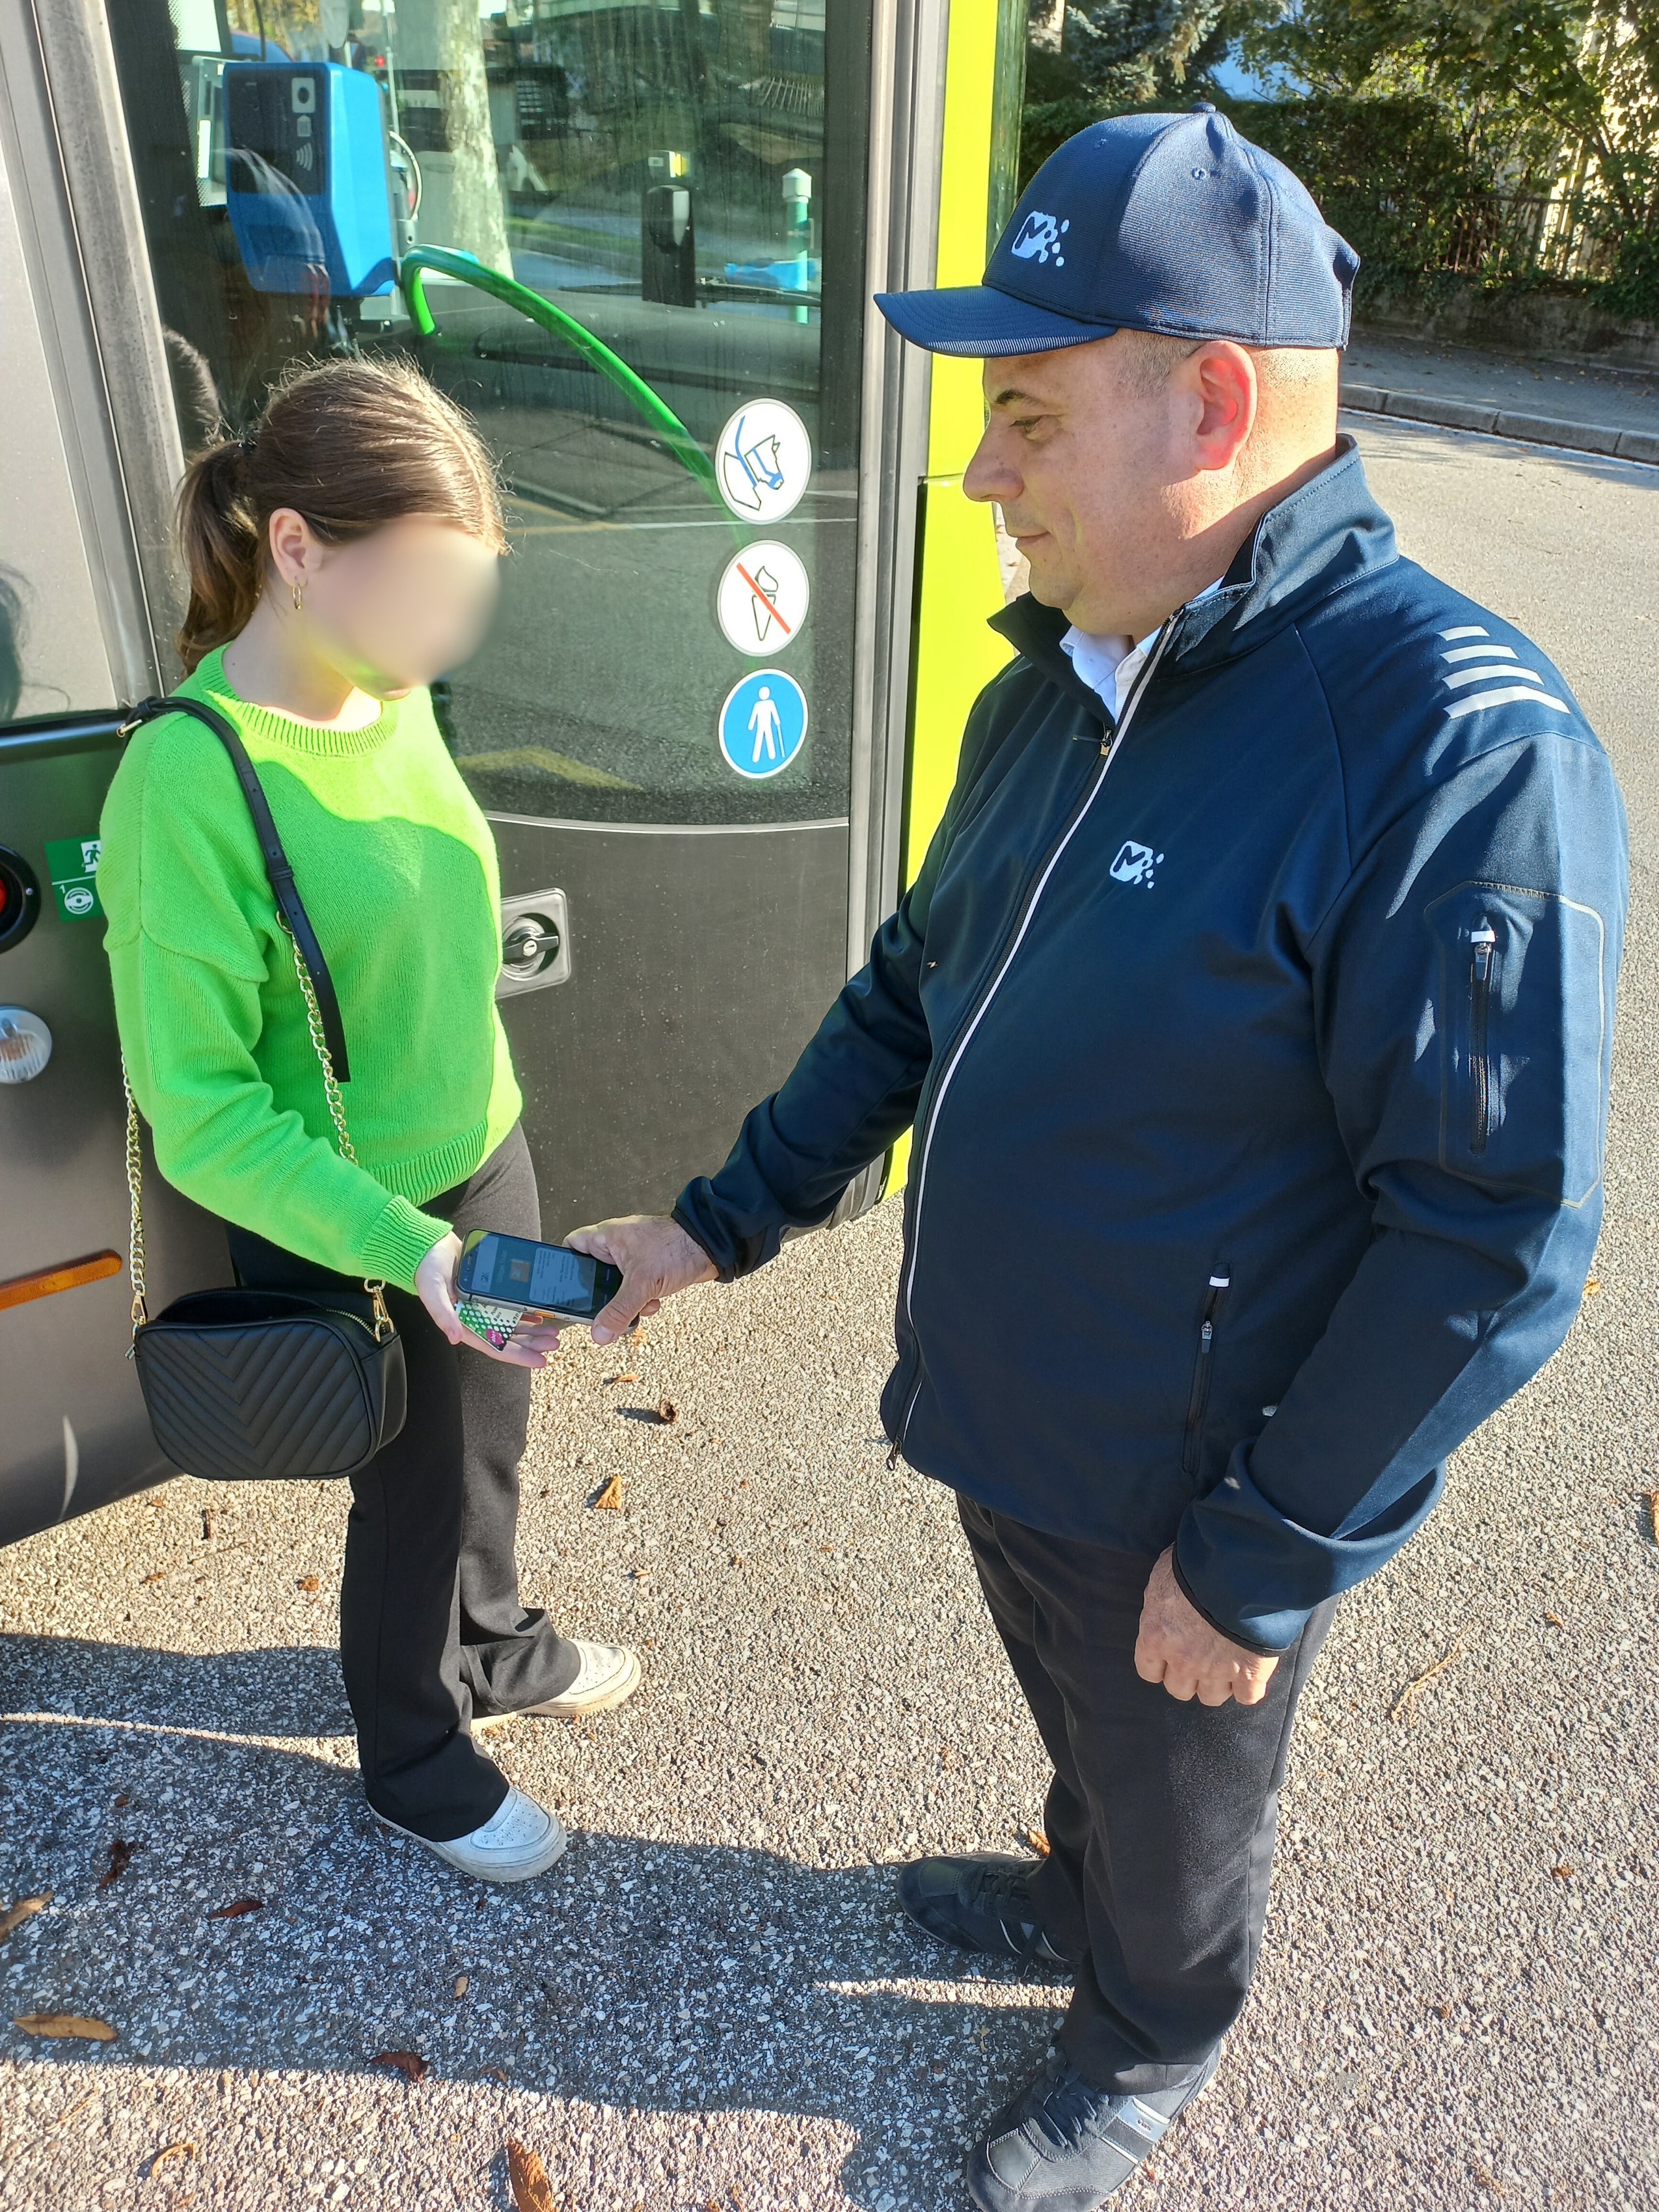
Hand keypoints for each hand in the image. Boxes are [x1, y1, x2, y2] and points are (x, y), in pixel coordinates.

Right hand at [414, 1231, 562, 1369]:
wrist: (430, 1247)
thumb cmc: (427, 1270)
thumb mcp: (432, 1291)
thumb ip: (442, 1313)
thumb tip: (454, 1337)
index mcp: (464, 1324)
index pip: (495, 1346)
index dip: (518, 1355)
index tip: (540, 1361)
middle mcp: (477, 1318)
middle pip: (509, 1337)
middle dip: (532, 1343)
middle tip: (555, 1344)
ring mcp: (485, 1306)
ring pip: (514, 1324)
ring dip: (533, 1330)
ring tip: (553, 1332)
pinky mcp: (490, 1293)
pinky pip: (512, 1306)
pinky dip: (527, 1312)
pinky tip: (541, 1315)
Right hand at [564, 1214, 717, 1343]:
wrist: (713, 1247)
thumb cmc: (676, 1247)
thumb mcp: (641, 1283)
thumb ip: (618, 1310)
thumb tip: (599, 1333)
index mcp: (607, 1236)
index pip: (572, 1245)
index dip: (563, 1266)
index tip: (563, 1288)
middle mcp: (617, 1245)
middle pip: (593, 1274)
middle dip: (602, 1295)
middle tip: (603, 1309)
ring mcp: (634, 1257)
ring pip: (616, 1285)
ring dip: (626, 1301)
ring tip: (638, 1306)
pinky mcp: (650, 1268)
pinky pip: (636, 1288)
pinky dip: (643, 1299)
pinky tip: (653, 1303)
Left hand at [1133, 1547, 1279, 1706]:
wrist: (1238, 1569)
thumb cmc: (1195, 1565)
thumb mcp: (1163, 1576)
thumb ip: (1161, 1602)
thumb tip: (1164, 1607)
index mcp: (1156, 1638)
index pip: (1148, 1670)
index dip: (1160, 1665)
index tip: (1168, 1656)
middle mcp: (1183, 1661)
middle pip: (1179, 1690)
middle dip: (1188, 1676)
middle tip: (1199, 1658)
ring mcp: (1216, 1670)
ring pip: (1211, 1697)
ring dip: (1217, 1684)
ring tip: (1225, 1665)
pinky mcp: (1249, 1673)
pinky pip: (1248, 1696)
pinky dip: (1249, 1688)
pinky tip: (1250, 1674)